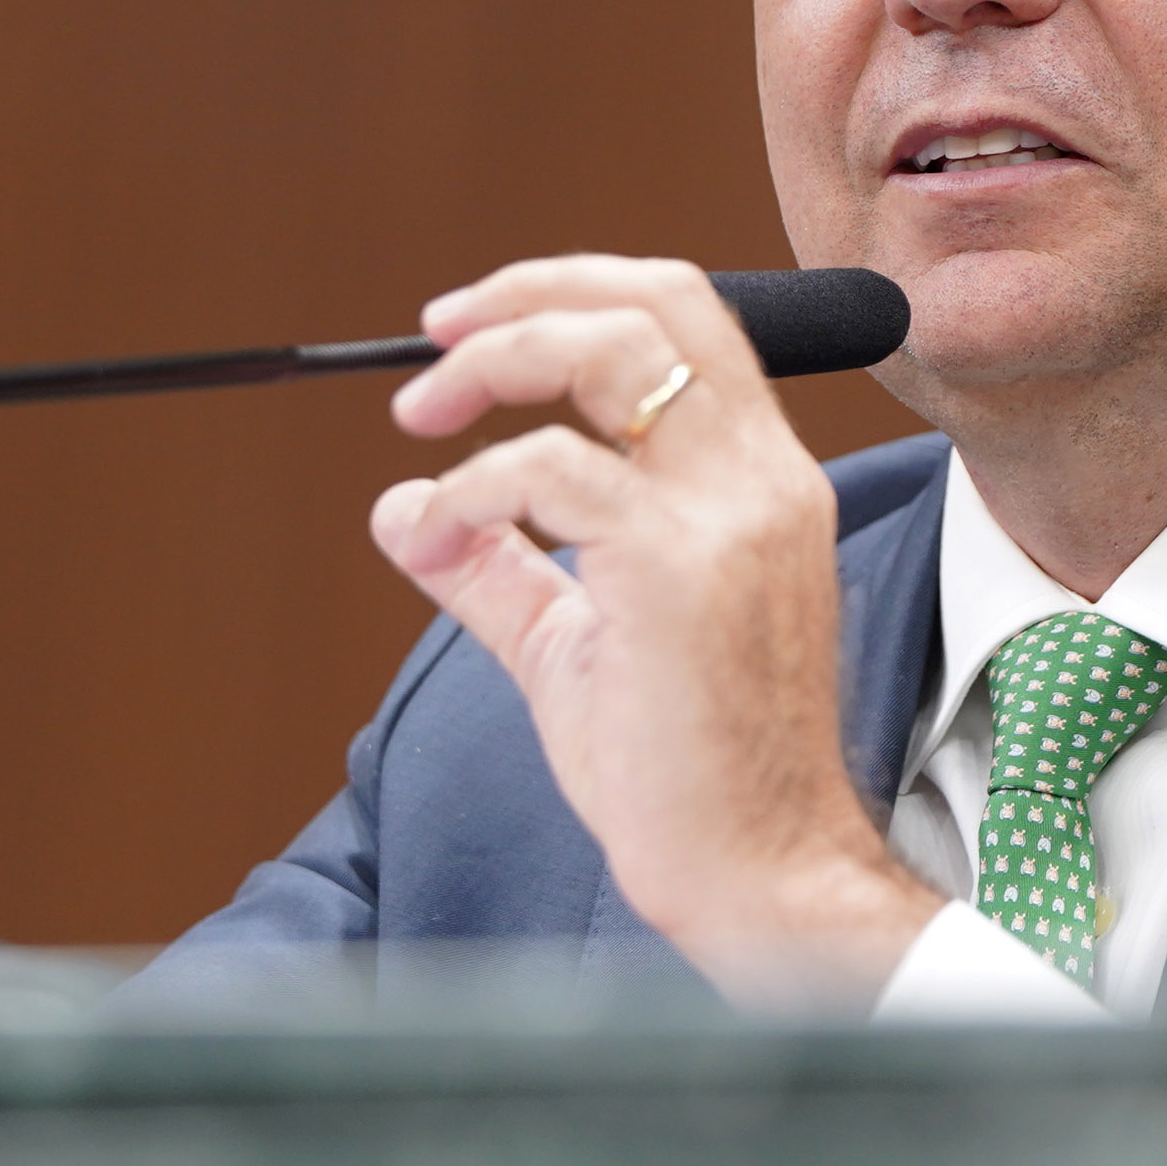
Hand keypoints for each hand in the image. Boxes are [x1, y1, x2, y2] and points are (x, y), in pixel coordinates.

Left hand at [368, 254, 939, 1013]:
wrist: (759, 874)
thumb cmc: (689, 775)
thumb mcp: (579, 647)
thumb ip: (501, 570)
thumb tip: (403, 508)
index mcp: (763, 482)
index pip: (687, 322)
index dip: (575, 291)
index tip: (474, 326)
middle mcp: (763, 478)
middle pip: (658, 300)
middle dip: (527, 292)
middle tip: (434, 337)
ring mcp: (730, 516)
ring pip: (613, 350)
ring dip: (493, 363)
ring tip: (424, 419)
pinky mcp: (677, 570)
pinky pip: (551, 471)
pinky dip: (471, 485)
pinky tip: (436, 534)